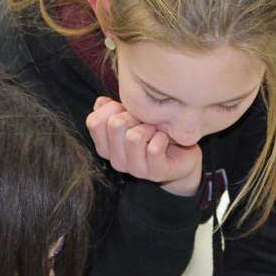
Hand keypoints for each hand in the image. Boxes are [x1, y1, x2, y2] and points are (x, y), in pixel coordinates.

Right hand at [85, 96, 202, 195]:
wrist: (182, 155)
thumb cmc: (154, 132)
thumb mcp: (132, 116)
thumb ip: (113, 109)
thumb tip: (102, 102)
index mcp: (105, 147)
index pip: (94, 122)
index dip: (111, 107)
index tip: (126, 108)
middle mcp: (116, 160)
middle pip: (114, 124)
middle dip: (134, 114)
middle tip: (145, 120)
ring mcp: (134, 169)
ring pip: (134, 136)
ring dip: (149, 127)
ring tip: (155, 131)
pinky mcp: (154, 173)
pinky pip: (154, 148)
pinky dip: (162, 138)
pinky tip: (165, 140)